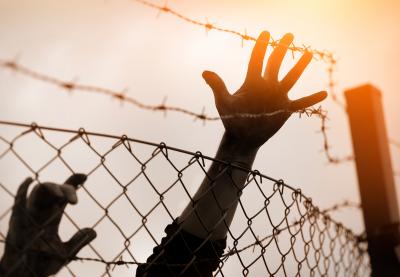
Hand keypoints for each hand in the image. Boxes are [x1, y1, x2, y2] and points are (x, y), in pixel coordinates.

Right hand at [0, 174, 95, 275]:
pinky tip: (29, 180)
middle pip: (54, 189)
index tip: (85, 176)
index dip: (73, 182)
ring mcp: (30, 213)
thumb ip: (78, 241)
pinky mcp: (17, 220)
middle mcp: (42, 211)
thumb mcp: (65, 253)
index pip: (64, 194)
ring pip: (40, 191)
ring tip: (62, 196)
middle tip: (74, 201)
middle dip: (67, 189)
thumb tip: (93, 231)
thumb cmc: (42, 264)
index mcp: (53, 215)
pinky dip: (22, 189)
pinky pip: (18, 200)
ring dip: (51, 189)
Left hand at [202, 32, 326, 149]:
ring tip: (309, 53)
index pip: (257, 59)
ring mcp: (277, 96)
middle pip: (275, 63)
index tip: (266, 33)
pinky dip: (311, 99)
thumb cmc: (230, 119)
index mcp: (251, 81)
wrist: (242, 137)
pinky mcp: (285, 109)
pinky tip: (323, 94)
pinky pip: (301, 103)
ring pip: (291, 78)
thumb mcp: (223, 103)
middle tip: (289, 35)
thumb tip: (205, 72)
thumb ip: (218, 86)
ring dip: (299, 67)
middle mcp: (266, 85)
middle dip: (281, 49)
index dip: (261, 46)